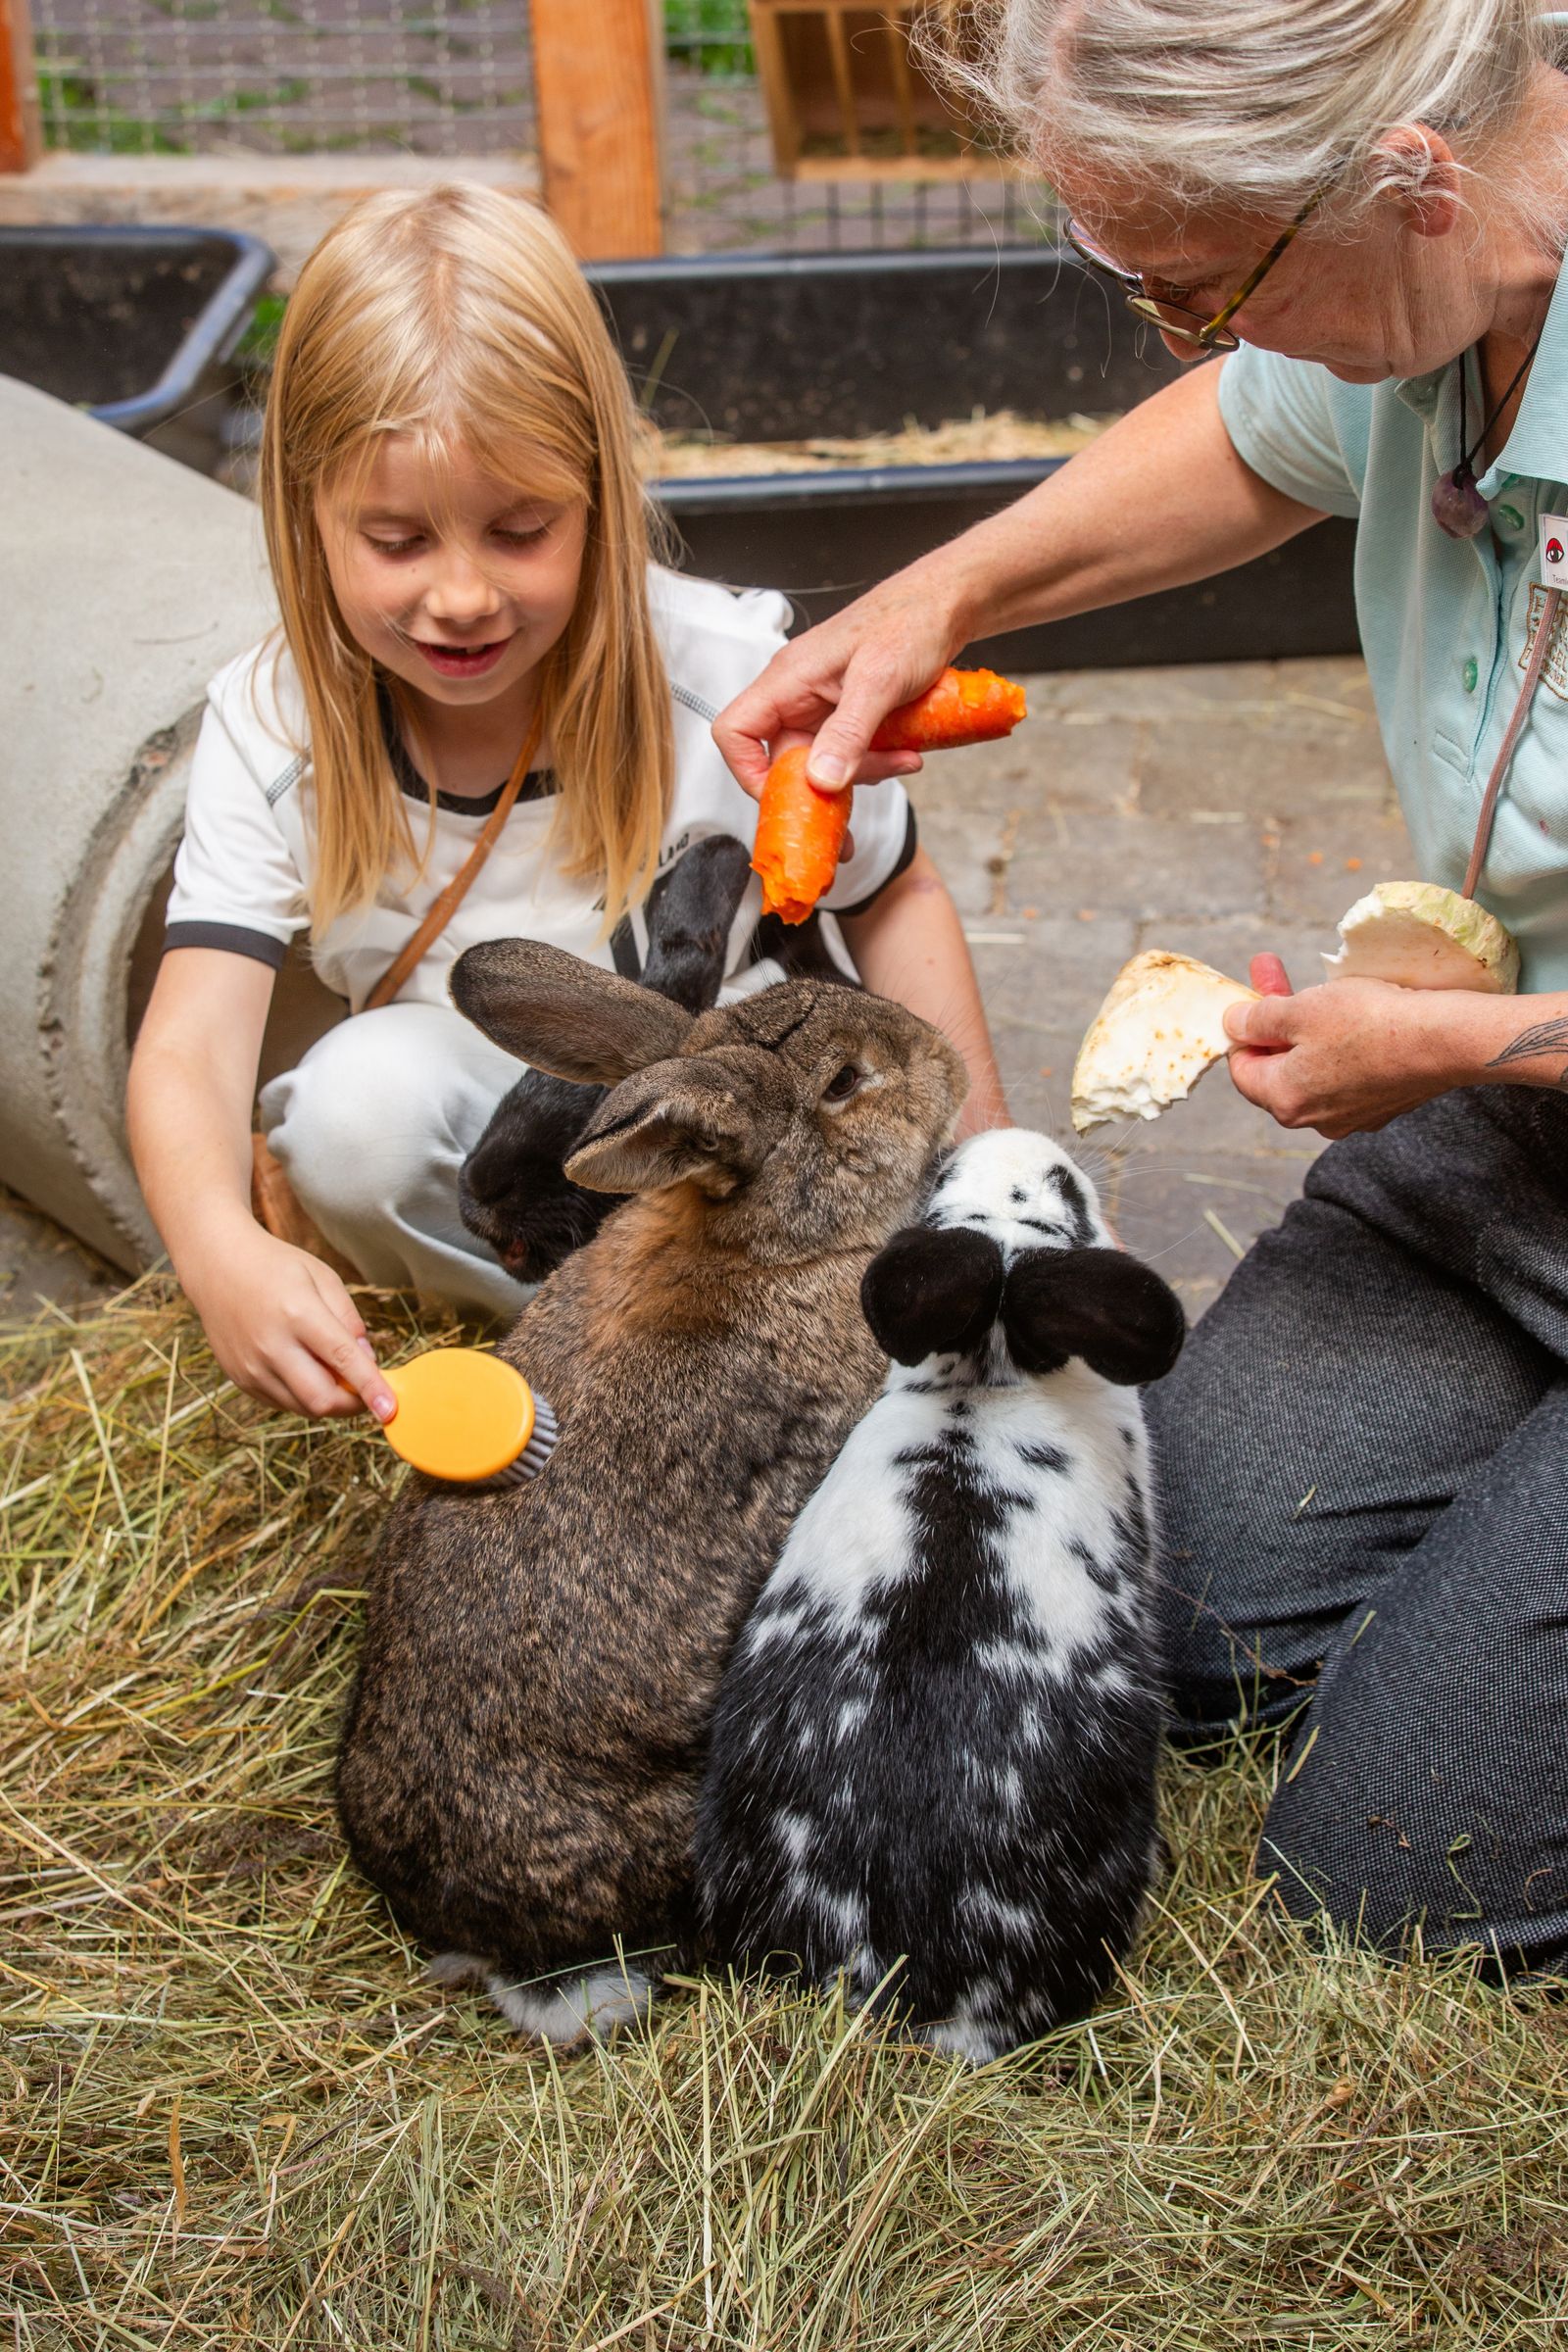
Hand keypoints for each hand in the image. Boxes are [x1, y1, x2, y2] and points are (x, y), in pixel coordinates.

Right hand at [183, 1222, 396, 1421]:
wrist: (217, 1266)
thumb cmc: (276, 1268)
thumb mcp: (323, 1278)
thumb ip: (350, 1321)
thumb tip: (368, 1362)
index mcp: (298, 1314)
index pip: (343, 1361)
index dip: (370, 1389)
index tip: (389, 1410)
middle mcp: (271, 1346)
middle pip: (321, 1399)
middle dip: (353, 1405)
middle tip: (365, 1391)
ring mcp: (251, 1366)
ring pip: (302, 1408)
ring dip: (328, 1401)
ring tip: (332, 1372)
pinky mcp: (240, 1378)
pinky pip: (282, 1403)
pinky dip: (302, 1396)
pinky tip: (304, 1369)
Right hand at [712, 567, 969, 798]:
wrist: (945, 604)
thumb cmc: (910, 620)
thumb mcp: (880, 680)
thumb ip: (848, 732)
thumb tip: (820, 779)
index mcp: (789, 679)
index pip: (736, 733)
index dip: (749, 772)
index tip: (786, 798)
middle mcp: (798, 694)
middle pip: (786, 760)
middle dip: (825, 785)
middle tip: (864, 789)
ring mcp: (822, 705)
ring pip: (821, 762)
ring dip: (860, 774)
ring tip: (902, 761)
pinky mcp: (847, 713)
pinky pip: (847, 753)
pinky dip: (874, 763)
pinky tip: (904, 755)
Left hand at [1223, 955, 1461, 1138]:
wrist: (1446, 1041)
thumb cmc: (1370, 1023)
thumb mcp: (1300, 1010)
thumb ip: (1258, 1019)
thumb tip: (1233, 1024)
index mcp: (1284, 1101)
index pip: (1243, 1068)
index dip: (1242, 1029)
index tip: (1250, 997)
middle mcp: (1314, 1119)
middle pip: (1279, 1067)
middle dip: (1275, 1020)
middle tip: (1275, 972)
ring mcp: (1351, 1116)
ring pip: (1315, 1068)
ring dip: (1309, 1031)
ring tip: (1318, 991)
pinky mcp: (1383, 1105)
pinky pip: (1349, 1073)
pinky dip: (1344, 1045)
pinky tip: (1357, 1015)